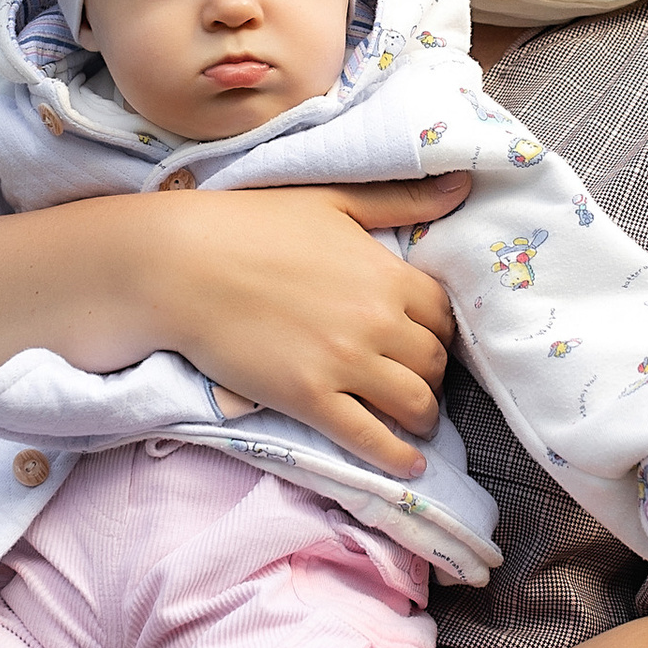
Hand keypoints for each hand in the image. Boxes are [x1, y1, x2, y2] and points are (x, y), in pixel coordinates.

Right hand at [144, 178, 466, 471]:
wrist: (183, 265)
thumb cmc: (252, 224)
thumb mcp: (333, 199)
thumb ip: (400, 198)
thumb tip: (463, 182)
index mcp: (386, 274)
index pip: (442, 315)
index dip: (438, 331)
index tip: (425, 341)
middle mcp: (376, 321)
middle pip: (433, 363)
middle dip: (431, 376)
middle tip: (416, 383)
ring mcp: (344, 363)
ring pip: (413, 404)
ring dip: (422, 417)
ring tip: (414, 422)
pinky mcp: (309, 398)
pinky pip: (369, 438)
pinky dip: (396, 457)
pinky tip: (408, 465)